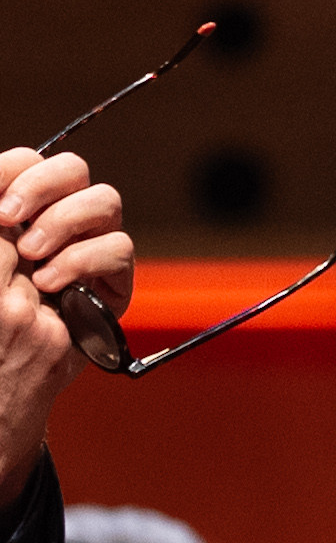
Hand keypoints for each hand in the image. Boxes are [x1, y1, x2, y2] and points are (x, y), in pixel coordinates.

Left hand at [0, 146, 121, 497]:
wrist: (4, 380)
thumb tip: (0, 195)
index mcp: (16, 212)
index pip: (28, 162)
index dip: (17, 170)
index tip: (0, 206)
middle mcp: (53, 223)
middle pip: (72, 169)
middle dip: (42, 187)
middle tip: (12, 220)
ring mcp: (86, 249)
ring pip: (103, 201)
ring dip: (63, 224)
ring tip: (33, 260)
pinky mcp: (113, 281)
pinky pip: (117, 248)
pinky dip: (82, 261)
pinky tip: (53, 285)